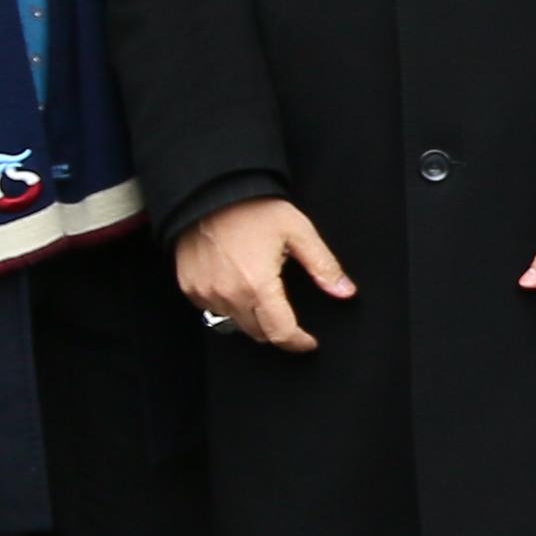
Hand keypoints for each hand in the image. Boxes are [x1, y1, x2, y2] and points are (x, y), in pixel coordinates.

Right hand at [179, 199, 353, 351]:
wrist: (209, 192)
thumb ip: (323, 265)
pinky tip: (238, 285)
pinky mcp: (189, 287)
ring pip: (235, 323)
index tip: (308, 342)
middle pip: (258, 333)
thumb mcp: (298, 232)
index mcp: (258, 285)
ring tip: (262, 292)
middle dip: (277, 330)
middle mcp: (229, 295)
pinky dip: (228, 305)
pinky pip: (212, 309)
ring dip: (252, 317)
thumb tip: (345, 292)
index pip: (280, 332)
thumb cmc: (255, 209)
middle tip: (288, 315)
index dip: (298, 342)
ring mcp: (205, 293)